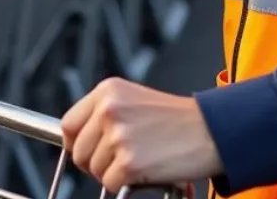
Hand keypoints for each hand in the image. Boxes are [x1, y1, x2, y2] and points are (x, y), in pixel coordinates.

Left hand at [61, 78, 221, 192]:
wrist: (208, 130)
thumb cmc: (175, 119)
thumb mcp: (133, 101)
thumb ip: (104, 115)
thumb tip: (74, 141)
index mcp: (108, 91)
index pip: (68, 125)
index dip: (76, 144)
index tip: (89, 150)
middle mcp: (109, 109)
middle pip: (78, 152)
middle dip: (95, 163)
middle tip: (121, 160)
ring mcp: (118, 135)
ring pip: (94, 171)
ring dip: (113, 173)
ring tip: (140, 159)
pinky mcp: (129, 162)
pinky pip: (110, 185)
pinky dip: (126, 184)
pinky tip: (146, 169)